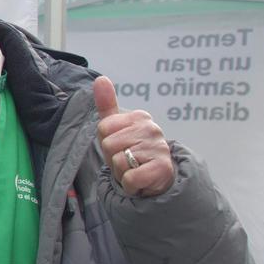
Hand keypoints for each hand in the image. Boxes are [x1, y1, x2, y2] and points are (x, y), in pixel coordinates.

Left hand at [94, 76, 174, 197]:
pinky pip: (130, 178)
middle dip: (113, 157)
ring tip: (134, 169)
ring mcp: (159, 148)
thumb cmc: (130, 151)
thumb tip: (100, 78)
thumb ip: (107, 104)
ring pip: (118, 162)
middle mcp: (152, 129)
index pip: (103, 128)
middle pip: (109, 145)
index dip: (106, 141)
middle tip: (127, 160)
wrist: (155, 178)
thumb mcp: (115, 128)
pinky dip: (130, 184)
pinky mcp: (162, 169)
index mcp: (139, 117)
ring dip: (122, 172)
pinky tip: (140, 181)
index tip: (119, 145)